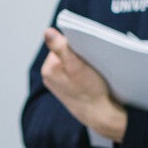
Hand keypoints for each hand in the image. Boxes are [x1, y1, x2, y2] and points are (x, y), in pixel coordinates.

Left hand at [41, 27, 127, 141]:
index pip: (62, 44)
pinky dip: (82, 71)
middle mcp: (49, 75)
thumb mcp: (77, 67)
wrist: (100, 115)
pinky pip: (74, 71)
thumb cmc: (91, 92)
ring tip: (92, 71)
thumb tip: (47, 31)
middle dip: (79, 54)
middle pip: (65, 52)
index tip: (88, 52)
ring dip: (82, 62)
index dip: (77, 45)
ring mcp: (57, 82)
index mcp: (48, 69)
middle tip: (92, 62)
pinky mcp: (66, 87)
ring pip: (70, 62)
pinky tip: (90, 78)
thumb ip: (61, 48)